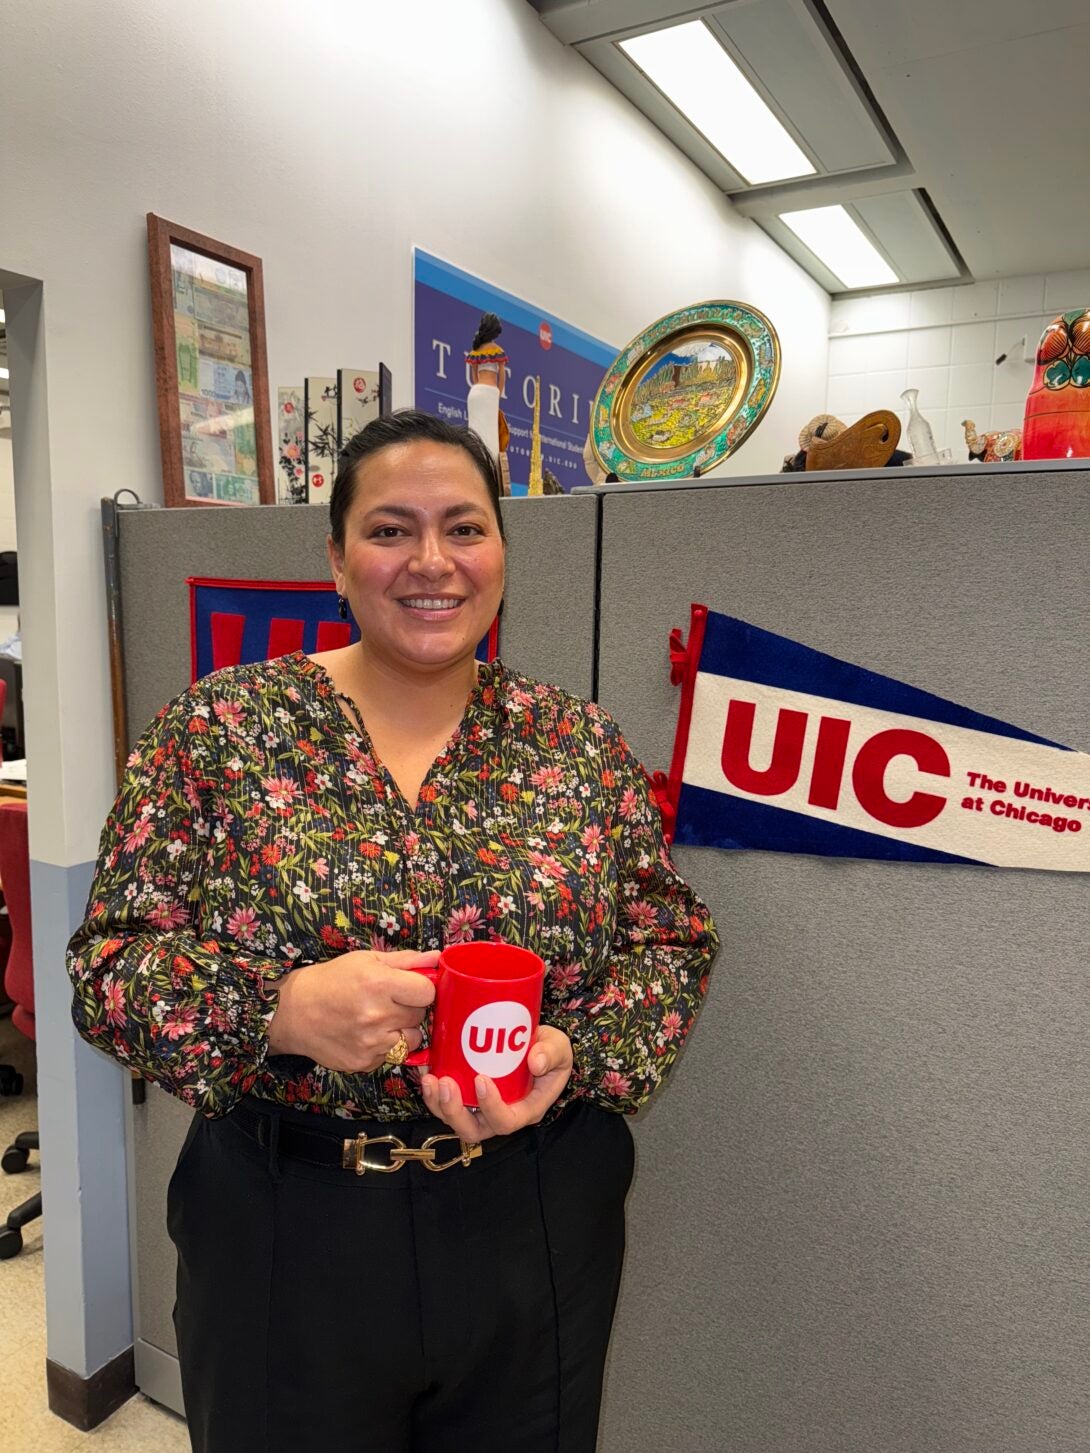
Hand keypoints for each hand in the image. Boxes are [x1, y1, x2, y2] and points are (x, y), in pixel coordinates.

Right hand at [267, 949, 438, 1072]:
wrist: (293, 1011)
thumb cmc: (332, 980)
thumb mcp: (366, 960)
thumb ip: (406, 960)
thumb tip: (437, 958)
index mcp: (379, 983)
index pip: (427, 992)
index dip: (421, 989)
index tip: (410, 988)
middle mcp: (377, 1015)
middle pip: (420, 1016)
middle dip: (410, 1008)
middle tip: (389, 1002)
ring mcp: (370, 1043)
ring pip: (411, 1040)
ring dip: (401, 1030)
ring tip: (380, 1020)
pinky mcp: (363, 1063)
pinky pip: (391, 1056)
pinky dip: (383, 1047)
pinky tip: (365, 1035)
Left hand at [418, 1025, 573, 1141]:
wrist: (536, 1045)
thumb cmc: (550, 1051)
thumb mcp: (560, 1049)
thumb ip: (552, 1053)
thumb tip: (536, 1061)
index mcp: (526, 1110)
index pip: (506, 1121)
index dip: (491, 1107)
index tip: (481, 1079)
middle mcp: (499, 1115)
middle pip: (473, 1130)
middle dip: (454, 1111)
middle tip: (446, 1083)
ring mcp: (480, 1109)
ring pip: (455, 1120)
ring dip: (438, 1103)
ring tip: (429, 1079)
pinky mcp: (467, 1096)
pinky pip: (446, 1103)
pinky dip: (432, 1091)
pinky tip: (425, 1070)